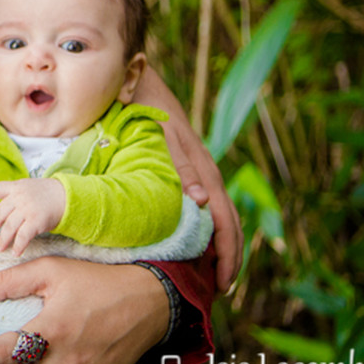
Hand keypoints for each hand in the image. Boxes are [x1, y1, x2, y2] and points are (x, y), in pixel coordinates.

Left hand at [0, 179, 64, 255]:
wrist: (68, 195)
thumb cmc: (48, 195)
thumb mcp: (29, 189)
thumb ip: (15, 198)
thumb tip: (2, 215)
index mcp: (16, 187)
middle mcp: (19, 197)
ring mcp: (27, 208)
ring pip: (9, 226)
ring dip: (3, 239)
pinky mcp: (36, 220)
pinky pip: (23, 235)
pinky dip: (18, 245)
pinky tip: (15, 252)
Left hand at [134, 67, 242, 290]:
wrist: (135, 75)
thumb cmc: (143, 103)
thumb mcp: (162, 134)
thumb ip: (181, 165)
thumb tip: (202, 202)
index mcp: (202, 168)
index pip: (224, 219)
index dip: (227, 252)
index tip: (223, 281)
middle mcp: (204, 170)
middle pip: (227, 221)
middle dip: (228, 256)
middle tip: (221, 288)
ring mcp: (196, 167)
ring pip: (218, 213)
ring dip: (219, 243)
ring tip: (212, 273)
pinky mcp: (185, 163)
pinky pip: (204, 201)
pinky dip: (206, 225)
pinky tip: (195, 239)